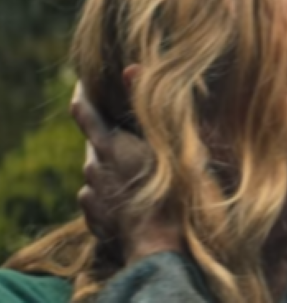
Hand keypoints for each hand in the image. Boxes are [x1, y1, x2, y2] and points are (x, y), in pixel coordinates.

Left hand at [70, 83, 181, 263]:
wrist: (162, 248)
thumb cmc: (174, 194)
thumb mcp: (170, 143)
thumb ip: (146, 105)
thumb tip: (130, 68)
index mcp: (110, 146)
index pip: (85, 112)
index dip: (82, 95)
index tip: (84, 83)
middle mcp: (94, 169)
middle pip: (97, 145)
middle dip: (112, 138)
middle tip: (136, 137)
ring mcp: (92, 197)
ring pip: (99, 173)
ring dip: (115, 168)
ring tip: (143, 174)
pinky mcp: (96, 220)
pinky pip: (100, 199)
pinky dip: (113, 193)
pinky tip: (136, 199)